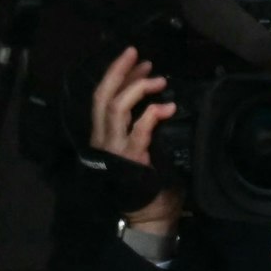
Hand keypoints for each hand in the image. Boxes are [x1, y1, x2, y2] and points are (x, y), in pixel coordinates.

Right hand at [90, 46, 181, 233]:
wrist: (149, 216)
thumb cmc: (150, 184)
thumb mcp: (143, 148)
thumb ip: (142, 127)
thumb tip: (156, 102)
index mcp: (104, 134)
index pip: (104, 97)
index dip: (117, 76)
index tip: (136, 60)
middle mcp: (103, 138)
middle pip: (103, 96)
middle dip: (119, 71)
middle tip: (136, 54)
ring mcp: (114, 149)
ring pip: (116, 108)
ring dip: (136, 89)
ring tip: (157, 78)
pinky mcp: (130, 159)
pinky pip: (139, 130)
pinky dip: (152, 115)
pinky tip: (167, 107)